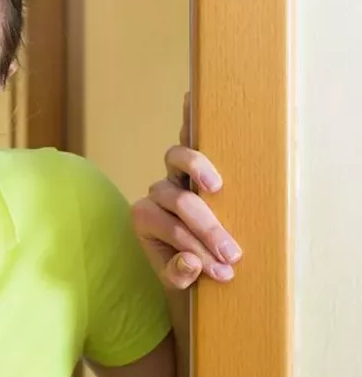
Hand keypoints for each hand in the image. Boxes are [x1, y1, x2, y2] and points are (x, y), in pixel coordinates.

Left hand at [131, 93, 242, 288]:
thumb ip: (179, 274)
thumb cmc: (182, 267)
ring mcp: (173, 174)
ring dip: (199, 171)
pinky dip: (189, 117)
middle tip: (232, 255)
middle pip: (180, 202)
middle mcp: (155, 193)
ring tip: (216, 187)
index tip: (222, 272)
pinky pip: (188, 134)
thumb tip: (192, 262)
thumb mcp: (176, 278)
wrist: (187, 258)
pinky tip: (192, 98)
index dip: (197, 249)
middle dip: (208, 229)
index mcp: (145, 219)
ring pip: (179, 162)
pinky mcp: (191, 163)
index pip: (172, 229)